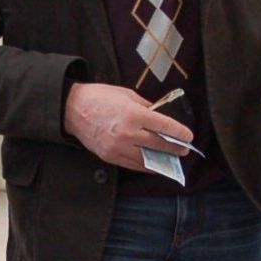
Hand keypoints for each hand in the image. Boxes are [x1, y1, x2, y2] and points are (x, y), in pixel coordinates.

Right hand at [62, 82, 193, 172]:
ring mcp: (118, 147)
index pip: (163, 126)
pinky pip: (132, 165)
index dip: (179, 133)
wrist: (72, 109)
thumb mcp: (127, 95)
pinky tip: (153, 165)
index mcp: (134, 115)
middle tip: (184, 150)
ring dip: (162, 161)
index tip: (188, 136)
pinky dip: (145, 166)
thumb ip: (145, 106)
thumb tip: (160, 114)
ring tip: (171, 160)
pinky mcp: (109, 156)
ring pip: (146, 159)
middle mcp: (127, 133)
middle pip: (158, 145)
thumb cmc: (100, 97)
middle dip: (174, 148)